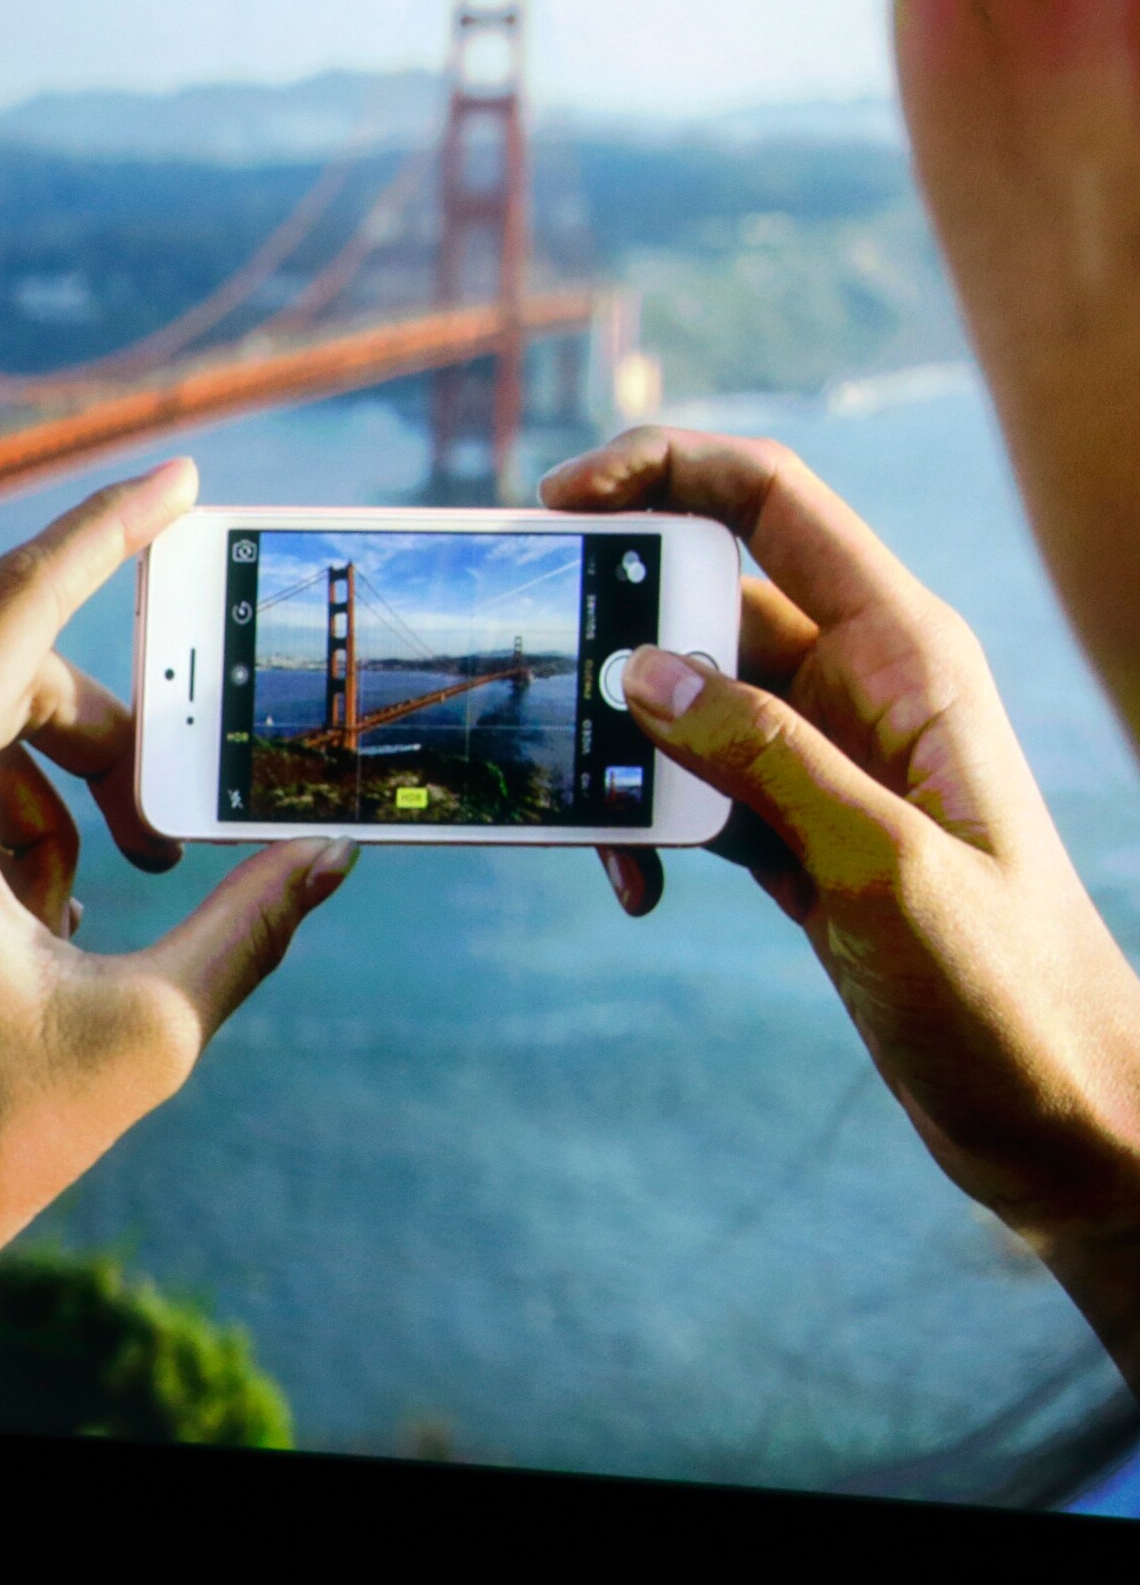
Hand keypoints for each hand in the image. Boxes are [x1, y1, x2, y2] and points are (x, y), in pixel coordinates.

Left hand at [0, 459, 357, 1420]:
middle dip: (104, 744)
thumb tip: (334, 854)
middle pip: (4, 677)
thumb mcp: (149, 1029)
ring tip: (71, 922)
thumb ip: (249, 922)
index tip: (178, 479)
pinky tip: (1, 926)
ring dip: (39, 803)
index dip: (108, 527)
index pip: (16, 599)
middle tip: (165, 844)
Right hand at [543, 426, 1139, 1385]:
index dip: (664, 470)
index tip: (560, 500)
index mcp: (905, 652)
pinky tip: (634, 887)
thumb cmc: (1005, 990)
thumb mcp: (881, 866)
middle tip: (531, 677)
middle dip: (608, 630)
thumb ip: (764, 757)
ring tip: (585, 818)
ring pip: (676, 703)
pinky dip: (639, 825)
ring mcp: (820, 758)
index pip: (773, 501)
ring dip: (614, 751)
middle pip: (702, 599)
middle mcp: (859, 684)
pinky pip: (682, 789)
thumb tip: (638, 672)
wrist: (1053, 1114)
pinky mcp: (789, 831)